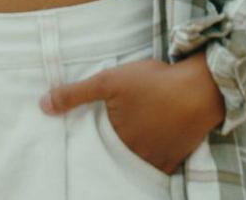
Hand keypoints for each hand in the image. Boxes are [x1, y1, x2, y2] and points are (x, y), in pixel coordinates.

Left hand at [40, 52, 224, 173]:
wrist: (202, 88)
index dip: (91, 142)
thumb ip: (74, 95)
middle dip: (112, 149)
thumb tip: (42, 106)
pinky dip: (154, 157)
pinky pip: (160, 164)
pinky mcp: (178, 157)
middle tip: (110, 137)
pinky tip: (151, 145)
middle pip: (118, 156)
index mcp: (119, 141)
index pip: (96, 148)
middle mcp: (139, 156)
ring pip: (139, 161)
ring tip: (129, 140)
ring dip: (133, 154)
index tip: (88, 136)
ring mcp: (160, 159)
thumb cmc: (154, 83)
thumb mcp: (109, 81)